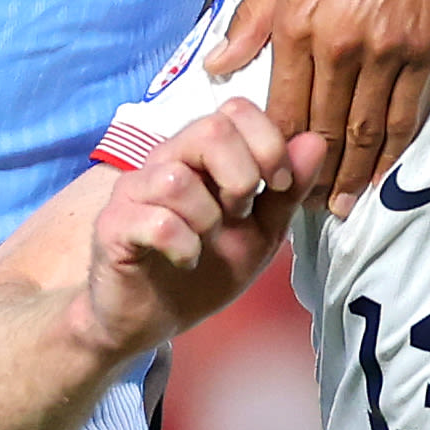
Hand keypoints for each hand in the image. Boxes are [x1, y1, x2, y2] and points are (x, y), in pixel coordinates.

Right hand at [76, 101, 329, 356]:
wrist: (151, 319)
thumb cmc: (203, 269)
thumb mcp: (261, 233)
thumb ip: (287, 190)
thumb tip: (316, 140)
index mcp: (202, 156)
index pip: (236, 110)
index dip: (268, 142)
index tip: (279, 185)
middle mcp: (165, 161)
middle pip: (210, 128)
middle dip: (243, 175)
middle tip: (241, 213)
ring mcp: (134, 191)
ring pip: (178, 178)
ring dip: (208, 218)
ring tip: (206, 241)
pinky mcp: (113, 227)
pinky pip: (155, 221)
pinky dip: (182, 245)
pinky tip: (185, 261)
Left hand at [208, 0, 429, 215]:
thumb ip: (249, 19)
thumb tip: (218, 68)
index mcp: (295, 24)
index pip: (281, 107)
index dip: (274, 151)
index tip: (268, 178)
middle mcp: (337, 46)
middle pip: (322, 128)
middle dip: (312, 175)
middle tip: (304, 207)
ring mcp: (383, 52)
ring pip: (364, 131)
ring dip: (352, 175)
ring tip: (341, 205)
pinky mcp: (422, 50)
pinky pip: (404, 114)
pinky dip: (392, 150)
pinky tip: (381, 172)